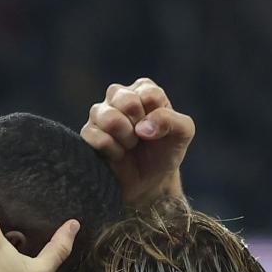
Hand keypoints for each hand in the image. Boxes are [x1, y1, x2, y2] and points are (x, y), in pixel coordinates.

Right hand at [80, 78, 194, 207]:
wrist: (150, 181)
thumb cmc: (166, 151)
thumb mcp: (183, 133)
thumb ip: (171, 120)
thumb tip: (142, 127)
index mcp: (143, 90)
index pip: (148, 93)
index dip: (156, 116)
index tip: (158, 129)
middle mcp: (118, 96)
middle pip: (125, 100)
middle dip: (138, 124)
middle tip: (141, 137)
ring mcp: (100, 114)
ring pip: (108, 117)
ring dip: (125, 138)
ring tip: (130, 146)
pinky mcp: (87, 134)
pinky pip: (94, 136)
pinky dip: (112, 150)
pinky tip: (118, 154)